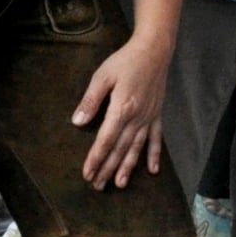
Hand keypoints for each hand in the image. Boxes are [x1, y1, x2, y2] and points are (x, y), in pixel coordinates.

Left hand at [73, 31, 171, 188]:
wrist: (154, 50)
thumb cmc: (125, 61)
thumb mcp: (102, 76)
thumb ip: (91, 100)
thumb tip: (78, 122)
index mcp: (122, 109)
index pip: (106, 140)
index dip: (96, 158)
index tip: (87, 173)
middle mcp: (137, 118)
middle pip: (120, 149)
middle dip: (108, 169)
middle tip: (97, 186)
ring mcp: (149, 118)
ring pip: (137, 148)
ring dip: (127, 167)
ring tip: (119, 184)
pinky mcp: (157, 115)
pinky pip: (156, 139)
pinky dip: (154, 155)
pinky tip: (152, 170)